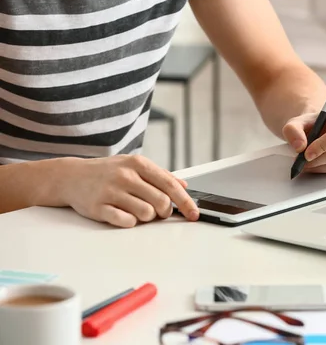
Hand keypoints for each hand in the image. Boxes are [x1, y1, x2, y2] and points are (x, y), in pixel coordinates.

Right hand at [61, 155, 198, 227]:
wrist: (71, 176)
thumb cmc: (108, 172)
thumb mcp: (134, 165)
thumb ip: (160, 175)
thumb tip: (184, 185)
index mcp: (138, 163)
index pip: (170, 185)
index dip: (186, 202)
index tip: (194, 214)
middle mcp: (125, 175)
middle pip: (162, 202)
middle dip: (164, 212)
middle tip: (158, 212)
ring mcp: (111, 191)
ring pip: (146, 214)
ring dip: (147, 217)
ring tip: (137, 209)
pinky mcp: (99, 207)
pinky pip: (127, 222)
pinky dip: (130, 222)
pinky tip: (123, 214)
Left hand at [282, 106, 325, 172]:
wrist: (319, 129)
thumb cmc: (311, 124)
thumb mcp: (296, 122)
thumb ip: (293, 130)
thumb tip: (299, 147)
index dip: (321, 146)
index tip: (306, 154)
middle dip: (317, 159)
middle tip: (302, 162)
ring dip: (320, 167)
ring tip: (306, 164)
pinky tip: (317, 165)